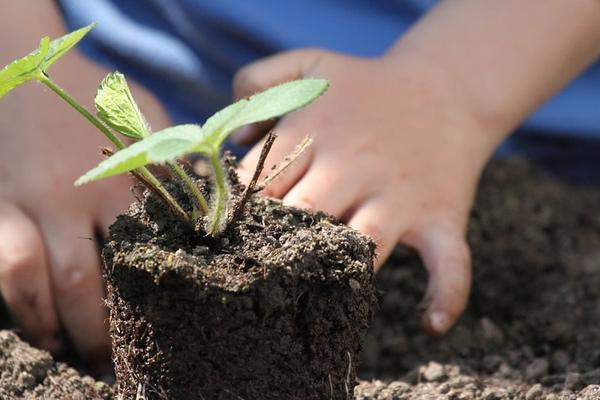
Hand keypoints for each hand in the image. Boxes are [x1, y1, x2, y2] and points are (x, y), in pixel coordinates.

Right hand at [0, 0, 169, 361]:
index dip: (152, 304)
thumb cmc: (97, 97)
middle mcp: (70, 198)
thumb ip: (175, 167)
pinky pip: (0, 264)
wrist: (22, 64)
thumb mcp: (148, 124)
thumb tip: (209, 210)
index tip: (164, 331)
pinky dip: (13, 301)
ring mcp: (23, 203)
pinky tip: (31, 321)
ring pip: (29, 284)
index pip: (140, 259)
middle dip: (96, 334)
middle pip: (82, 285)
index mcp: (121, 182)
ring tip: (66, 351)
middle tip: (112, 362)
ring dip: (47, 326)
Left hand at [233, 48, 499, 334]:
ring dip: (337, 272)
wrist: (446, 87)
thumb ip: (257, 80)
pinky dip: (446, 295)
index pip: (262, 183)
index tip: (226, 235)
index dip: (240, 211)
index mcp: (317, 134)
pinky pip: (450, 263)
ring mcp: (399, 197)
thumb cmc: (367, 86)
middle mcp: (354, 168)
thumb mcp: (309, 64)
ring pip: (361, 245)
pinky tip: (430, 324)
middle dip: (276, 244)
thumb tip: (234, 139)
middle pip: (302, 215)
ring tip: (313, 297)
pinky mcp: (440, 218)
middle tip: (255, 271)